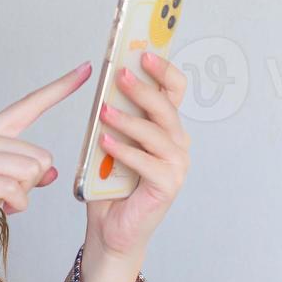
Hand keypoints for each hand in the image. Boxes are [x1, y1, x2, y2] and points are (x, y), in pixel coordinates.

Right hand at [0, 61, 93, 256]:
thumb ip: (22, 176)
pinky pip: (14, 190)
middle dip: (33, 184)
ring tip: (0, 201)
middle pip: (41, 157)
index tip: (87, 68)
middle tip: (8, 195)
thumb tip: (51, 173)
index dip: (61, 87)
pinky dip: (17, 205)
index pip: (30, 104)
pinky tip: (5, 210)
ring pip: (30, 172)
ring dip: (23, 196)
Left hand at [84, 50, 190, 259]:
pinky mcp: (167, 186)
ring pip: (155, 133)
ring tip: (104, 112)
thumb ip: (112, 116)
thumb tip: (104, 86)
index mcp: (166, 127)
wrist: (110, 229)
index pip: (174, 89)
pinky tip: (105, 143)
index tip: (144, 52)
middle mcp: (177, 143)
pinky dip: (125, 151)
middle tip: (121, 75)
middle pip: (166, 107)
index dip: (163, 69)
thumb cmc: (110, 185)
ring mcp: (176, 165)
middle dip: (143, 88)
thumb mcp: (108, 141)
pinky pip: (146, 162)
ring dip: (128, 120)